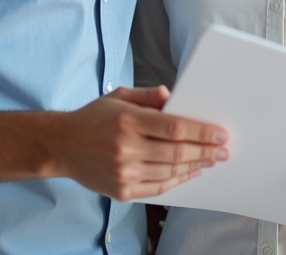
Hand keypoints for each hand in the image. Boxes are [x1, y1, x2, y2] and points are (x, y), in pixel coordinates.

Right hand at [53, 86, 228, 200]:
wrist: (62, 146)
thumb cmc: (93, 118)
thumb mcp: (118, 96)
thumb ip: (147, 96)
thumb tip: (172, 95)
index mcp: (127, 120)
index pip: (174, 128)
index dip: (202, 132)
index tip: (220, 134)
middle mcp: (126, 147)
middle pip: (177, 152)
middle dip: (205, 151)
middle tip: (223, 150)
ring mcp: (123, 172)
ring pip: (170, 172)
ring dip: (195, 166)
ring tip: (210, 161)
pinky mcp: (121, 190)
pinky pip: (158, 188)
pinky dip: (177, 181)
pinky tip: (189, 172)